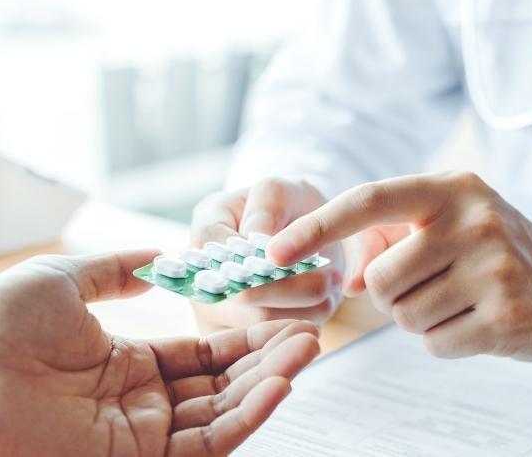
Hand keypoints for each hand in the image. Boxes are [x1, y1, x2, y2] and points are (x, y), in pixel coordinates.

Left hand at [0, 250, 320, 455]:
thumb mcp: (59, 282)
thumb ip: (114, 270)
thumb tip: (161, 255)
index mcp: (124, 365)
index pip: (202, 353)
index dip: (243, 336)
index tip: (281, 317)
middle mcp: (140, 404)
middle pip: (222, 383)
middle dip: (267, 358)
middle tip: (310, 334)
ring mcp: (142, 436)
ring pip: (223, 412)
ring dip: (268, 382)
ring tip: (306, 350)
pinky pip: (208, 442)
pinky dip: (247, 417)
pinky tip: (278, 385)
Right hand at [189, 179, 343, 332]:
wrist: (302, 237)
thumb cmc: (288, 208)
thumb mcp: (283, 189)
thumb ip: (268, 203)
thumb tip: (256, 235)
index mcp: (205, 232)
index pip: (219, 252)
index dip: (259, 259)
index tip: (295, 255)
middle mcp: (201, 278)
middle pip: (243, 297)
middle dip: (291, 288)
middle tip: (329, 278)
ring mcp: (217, 314)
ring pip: (263, 324)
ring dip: (304, 308)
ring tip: (330, 287)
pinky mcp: (240, 339)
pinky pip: (274, 342)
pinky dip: (304, 325)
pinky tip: (322, 306)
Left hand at [267, 171, 531, 372]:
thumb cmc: (499, 252)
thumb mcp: (451, 224)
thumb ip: (393, 239)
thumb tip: (344, 279)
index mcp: (454, 188)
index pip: (370, 200)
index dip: (317, 226)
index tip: (273, 251)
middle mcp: (475, 220)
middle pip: (381, 279)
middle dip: (392, 295)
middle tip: (432, 286)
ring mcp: (495, 268)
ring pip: (404, 317)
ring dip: (421, 319)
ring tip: (461, 300)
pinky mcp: (507, 315)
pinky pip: (434, 345)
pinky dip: (446, 342)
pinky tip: (478, 321)